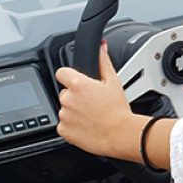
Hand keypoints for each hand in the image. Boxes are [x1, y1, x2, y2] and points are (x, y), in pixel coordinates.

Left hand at [54, 42, 143, 159]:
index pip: (62, 73)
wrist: (120, 135)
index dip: (70, 76)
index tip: (78, 83)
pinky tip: (87, 125)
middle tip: (91, 102)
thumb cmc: (118, 111)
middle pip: (65, 92)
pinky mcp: (63, 130)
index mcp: (78, 84)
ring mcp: (64, 115)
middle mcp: (68, 99)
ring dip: (74, 111)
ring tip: (91, 115)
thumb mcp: (113, 81)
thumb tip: (101, 47)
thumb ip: (103, 61)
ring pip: (65, 108)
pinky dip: (72, 125)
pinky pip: (64, 124)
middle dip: (75, 96)